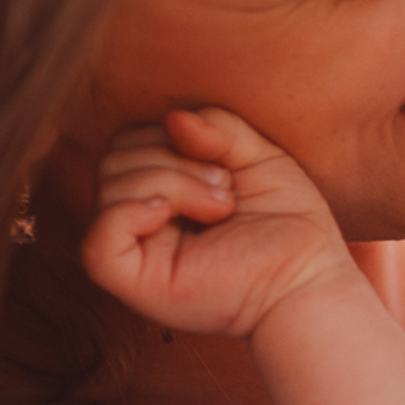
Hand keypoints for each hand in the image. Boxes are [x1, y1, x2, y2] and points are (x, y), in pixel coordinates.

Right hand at [82, 107, 355, 337]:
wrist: (308, 278)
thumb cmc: (288, 223)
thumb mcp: (258, 155)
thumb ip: (217, 128)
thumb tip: (173, 119)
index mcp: (160, 195)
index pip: (128, 144)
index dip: (166, 135)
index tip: (223, 165)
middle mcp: (141, 225)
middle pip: (113, 162)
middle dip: (171, 160)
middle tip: (224, 190)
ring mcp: (135, 257)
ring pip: (109, 191)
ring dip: (171, 183)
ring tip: (220, 208)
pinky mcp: (135, 285)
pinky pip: (96, 244)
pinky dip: (129, 213)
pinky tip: (169, 216)